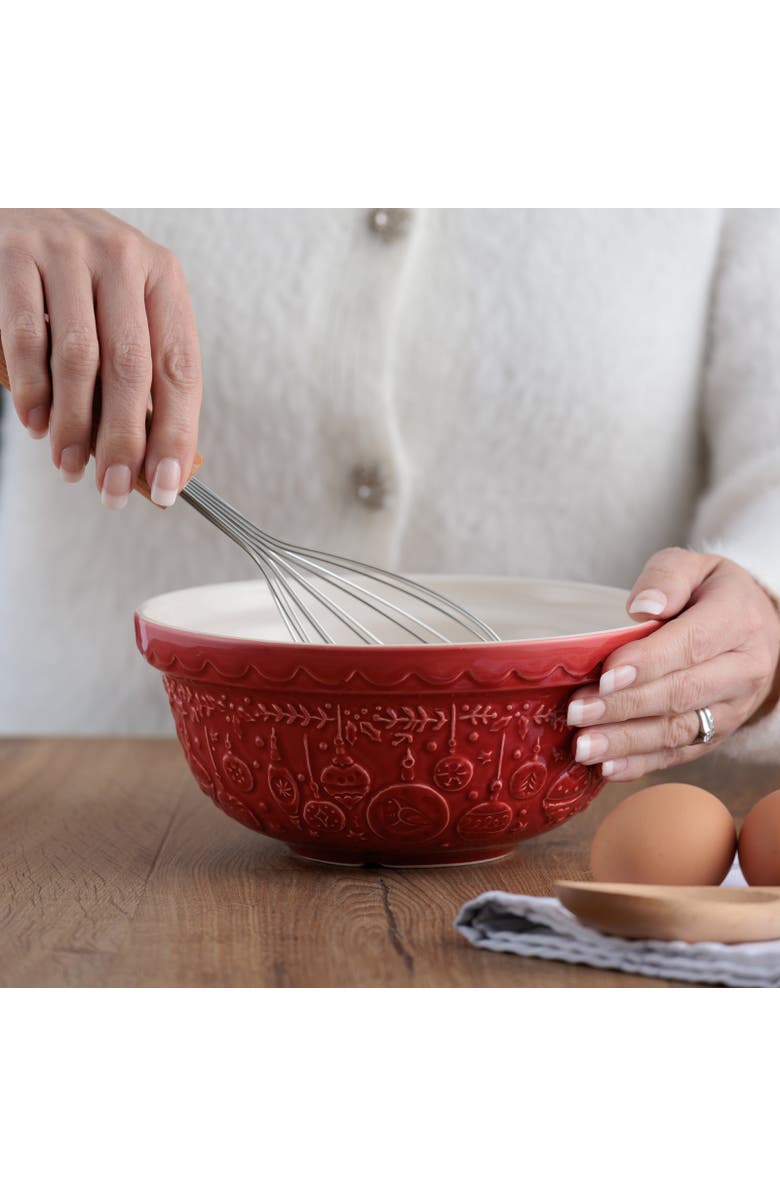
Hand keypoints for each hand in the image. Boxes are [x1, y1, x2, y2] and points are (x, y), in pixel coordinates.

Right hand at [0, 208, 200, 507]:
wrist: (22, 201)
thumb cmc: (79, 275)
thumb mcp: (123, 308)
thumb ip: (139, 372)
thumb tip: (152, 460)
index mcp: (162, 277)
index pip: (179, 369)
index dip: (175, 435)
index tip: (165, 485)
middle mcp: (122, 258)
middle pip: (132, 369)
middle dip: (122, 442)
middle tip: (111, 490)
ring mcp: (67, 252)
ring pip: (79, 358)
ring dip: (74, 425)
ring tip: (70, 465)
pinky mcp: (15, 253)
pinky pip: (26, 336)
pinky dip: (33, 390)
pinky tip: (36, 425)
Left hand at [567, 548, 779, 780]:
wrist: (755, 627)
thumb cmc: (711, 594)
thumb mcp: (694, 567)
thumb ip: (667, 578)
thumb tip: (642, 606)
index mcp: (737, 621)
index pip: (691, 645)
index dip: (648, 662)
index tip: (607, 674)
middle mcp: (743, 670)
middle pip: (681, 694)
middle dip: (624, 706)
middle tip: (578, 712)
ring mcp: (733, 708)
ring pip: (678, 730)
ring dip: (626, 742)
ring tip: (583, 746)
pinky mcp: (718, 733)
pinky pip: (680, 753)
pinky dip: (642, 764)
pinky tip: (607, 769)